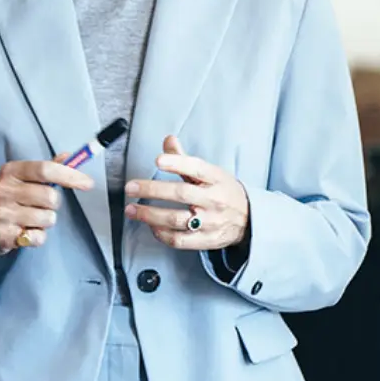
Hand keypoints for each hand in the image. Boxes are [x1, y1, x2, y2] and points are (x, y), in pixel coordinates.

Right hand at [0, 157, 92, 256]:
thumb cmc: (4, 200)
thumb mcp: (18, 179)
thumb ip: (45, 168)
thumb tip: (70, 156)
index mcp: (10, 172)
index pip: (45, 169)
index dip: (70, 175)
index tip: (87, 183)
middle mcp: (4, 190)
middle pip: (51, 197)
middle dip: (53, 205)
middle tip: (40, 206)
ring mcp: (3, 214)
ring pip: (48, 218)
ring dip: (45, 222)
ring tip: (29, 220)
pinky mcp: (4, 236)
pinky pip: (39, 237)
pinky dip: (37, 237)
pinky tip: (24, 232)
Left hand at [124, 136, 248, 250]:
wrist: (249, 219)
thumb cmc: (224, 192)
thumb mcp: (210, 172)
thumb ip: (185, 159)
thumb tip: (168, 140)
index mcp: (216, 179)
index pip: (196, 168)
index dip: (176, 163)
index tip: (158, 160)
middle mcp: (214, 200)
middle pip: (181, 194)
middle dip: (152, 190)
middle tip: (130, 188)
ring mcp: (210, 222)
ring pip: (176, 219)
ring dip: (150, 215)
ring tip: (131, 210)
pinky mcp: (206, 240)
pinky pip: (179, 240)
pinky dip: (161, 234)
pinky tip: (150, 226)